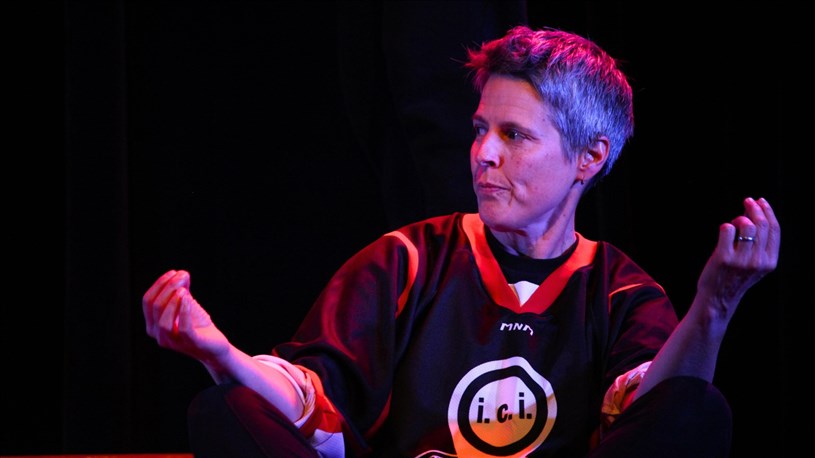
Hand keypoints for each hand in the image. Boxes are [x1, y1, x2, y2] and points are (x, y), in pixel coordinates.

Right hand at [142, 269, 229, 362]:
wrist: (214, 347)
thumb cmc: (197, 326)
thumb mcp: (187, 305)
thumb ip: (182, 290)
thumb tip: (181, 273)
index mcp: (153, 324)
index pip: (147, 301)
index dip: (159, 285)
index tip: (173, 272)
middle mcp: (159, 335)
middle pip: (155, 308)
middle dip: (167, 288)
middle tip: (181, 276)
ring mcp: (174, 342)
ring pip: (164, 322)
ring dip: (172, 302)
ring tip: (184, 290)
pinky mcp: (191, 344)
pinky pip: (183, 329)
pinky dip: (184, 312)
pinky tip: (189, 299)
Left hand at [696, 197, 779, 319]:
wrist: (717, 299)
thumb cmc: (734, 278)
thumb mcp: (754, 264)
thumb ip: (758, 243)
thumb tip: (754, 212)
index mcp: (770, 262)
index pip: (774, 230)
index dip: (768, 212)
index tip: (761, 201)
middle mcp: (758, 261)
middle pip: (761, 224)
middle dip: (754, 208)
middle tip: (747, 201)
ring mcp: (741, 260)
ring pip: (746, 225)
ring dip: (739, 217)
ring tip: (733, 223)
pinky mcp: (723, 258)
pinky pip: (727, 229)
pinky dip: (726, 225)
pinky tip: (724, 231)